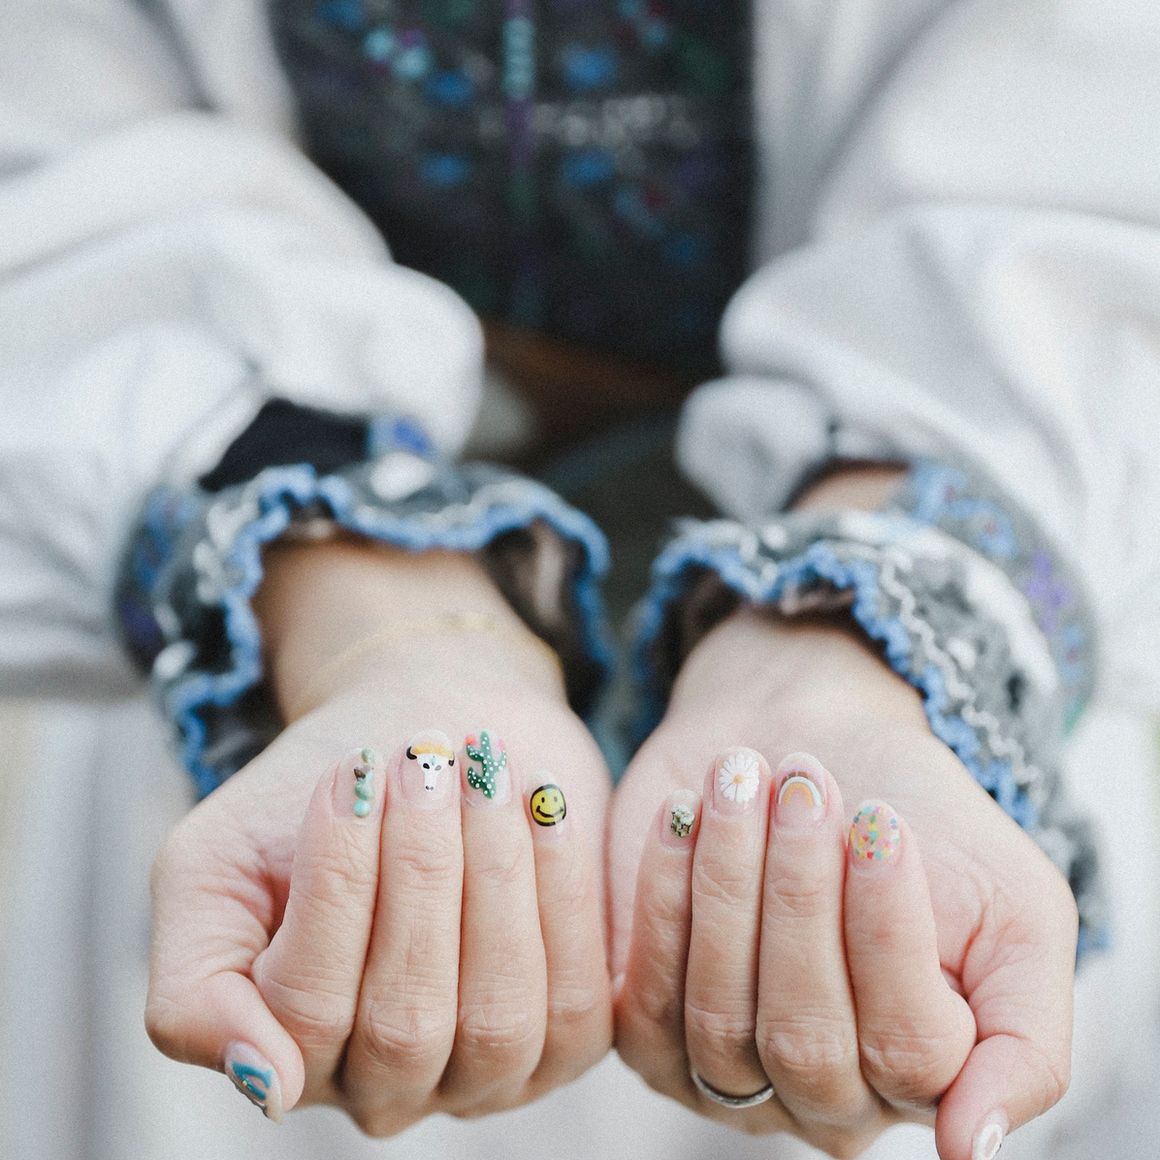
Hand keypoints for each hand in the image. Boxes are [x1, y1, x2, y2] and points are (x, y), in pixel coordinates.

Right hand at [145, 542, 612, 1132]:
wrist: (431, 737)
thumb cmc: (322, 793)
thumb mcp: (212, 866)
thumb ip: (193, 985)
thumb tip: (263, 1082)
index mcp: (284, 1053)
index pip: (306, 1007)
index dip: (336, 885)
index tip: (352, 773)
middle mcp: (383, 1087)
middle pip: (405, 1023)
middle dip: (420, 875)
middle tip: (424, 761)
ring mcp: (482, 1076)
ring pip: (498, 1020)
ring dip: (495, 879)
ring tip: (483, 773)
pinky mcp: (569, 1038)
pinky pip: (579, 1000)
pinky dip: (564, 894)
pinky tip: (545, 807)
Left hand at [609, 609, 1076, 1159]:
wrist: (809, 744)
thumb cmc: (919, 819)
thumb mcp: (1016, 912)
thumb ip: (1024, 1040)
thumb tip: (974, 1149)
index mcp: (925, 1081)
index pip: (906, 1048)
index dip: (887, 930)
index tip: (880, 819)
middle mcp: (825, 1099)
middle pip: (804, 1037)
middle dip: (799, 896)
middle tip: (802, 784)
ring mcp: (729, 1076)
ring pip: (721, 1017)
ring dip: (727, 883)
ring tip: (741, 777)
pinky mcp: (649, 1029)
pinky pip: (645, 997)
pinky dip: (663, 896)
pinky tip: (683, 813)